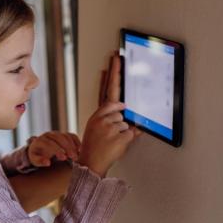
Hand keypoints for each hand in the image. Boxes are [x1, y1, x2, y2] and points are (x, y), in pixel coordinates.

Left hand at [27, 132, 81, 166]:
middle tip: (74, 158)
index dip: (57, 150)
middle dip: (67, 147)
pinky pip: (71, 136)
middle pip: (59, 138)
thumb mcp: (35, 160)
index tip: (64, 158)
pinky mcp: (63, 135)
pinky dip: (76, 142)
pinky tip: (79, 150)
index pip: (49, 143)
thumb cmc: (37, 156)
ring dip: (73, 146)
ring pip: (66, 136)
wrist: (38, 149)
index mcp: (40, 140)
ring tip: (76, 156)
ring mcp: (57, 133)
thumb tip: (48, 163)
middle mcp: (49, 135)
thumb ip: (40, 161)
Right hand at [80, 54, 139, 175]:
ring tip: (112, 140)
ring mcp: (111, 126)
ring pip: (127, 122)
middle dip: (118, 82)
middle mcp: (102, 118)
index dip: (112, 75)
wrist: (90, 163)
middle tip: (118, 58)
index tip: (115, 60)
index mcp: (98, 115)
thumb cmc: (95, 146)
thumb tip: (125, 105)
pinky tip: (117, 144)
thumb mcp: (98, 128)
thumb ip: (112, 115)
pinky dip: (128, 139)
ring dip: (124, 131)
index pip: (107, 91)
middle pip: (117, 101)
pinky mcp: (120, 136)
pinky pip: (132, 133)